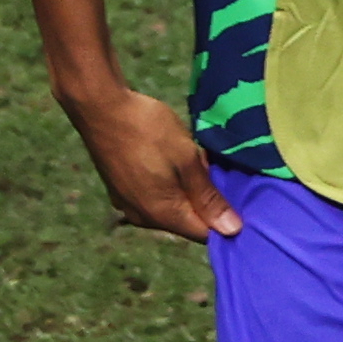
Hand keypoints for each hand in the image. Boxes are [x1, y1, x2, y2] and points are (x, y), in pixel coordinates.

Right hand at [66, 84, 238, 242]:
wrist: (101, 107)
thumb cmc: (148, 130)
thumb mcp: (186, 159)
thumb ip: (208, 196)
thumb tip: (232, 230)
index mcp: (161, 215)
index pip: (203, 233)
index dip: (225, 220)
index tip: (242, 198)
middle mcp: (142, 218)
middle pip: (186, 221)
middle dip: (206, 201)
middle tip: (217, 170)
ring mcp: (127, 204)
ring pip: (170, 207)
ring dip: (188, 191)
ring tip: (196, 160)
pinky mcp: (120, 190)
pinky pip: (154, 197)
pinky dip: (170, 185)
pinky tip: (174, 160)